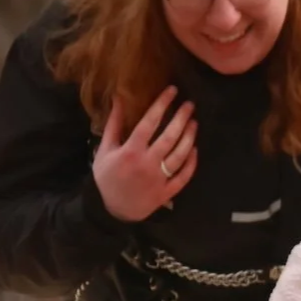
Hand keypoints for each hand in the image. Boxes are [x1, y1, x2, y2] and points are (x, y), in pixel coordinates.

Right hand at [93, 87, 198, 221]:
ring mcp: (159, 178)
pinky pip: (183, 176)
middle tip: (190, 105)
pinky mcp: (167, 192)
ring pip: (180, 155)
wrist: (112, 209)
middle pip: (169, 137)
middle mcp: (147, 163)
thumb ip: (114, 124)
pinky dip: (191, 163)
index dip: (162, 105)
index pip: (149, 123)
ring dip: (189, 138)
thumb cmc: (107, 177)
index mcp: (131, 151)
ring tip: (194, 123)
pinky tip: (195, 149)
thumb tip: (119, 99)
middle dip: (181, 119)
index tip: (172, 91)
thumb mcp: (106, 149)